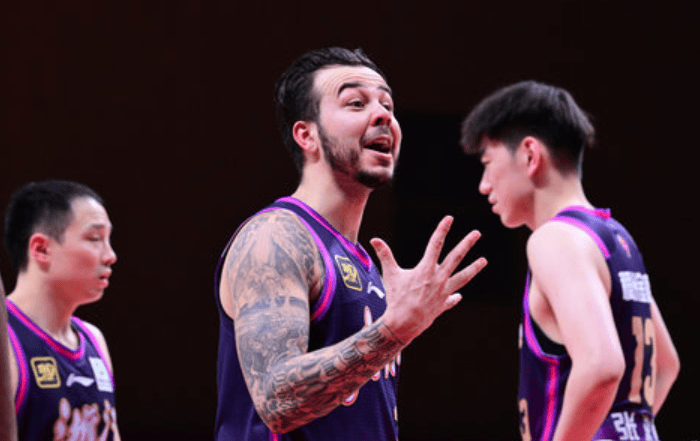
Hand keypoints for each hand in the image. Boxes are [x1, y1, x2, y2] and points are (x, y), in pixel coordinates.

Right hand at [370, 216, 486, 344]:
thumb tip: (374, 239)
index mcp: (426, 269)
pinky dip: (454, 297)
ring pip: (462, 277)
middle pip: (456, 257)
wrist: (404, 324)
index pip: (435, 244)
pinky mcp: (442, 305)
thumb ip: (385, 255)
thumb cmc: (396, 298)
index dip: (442, 230)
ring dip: (474, 268)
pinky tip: (458, 296)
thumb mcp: (390, 274)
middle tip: (477, 233)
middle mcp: (438, 278)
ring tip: (484, 261)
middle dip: (467, 243)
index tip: (449, 218)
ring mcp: (443, 292)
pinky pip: (451, 300)